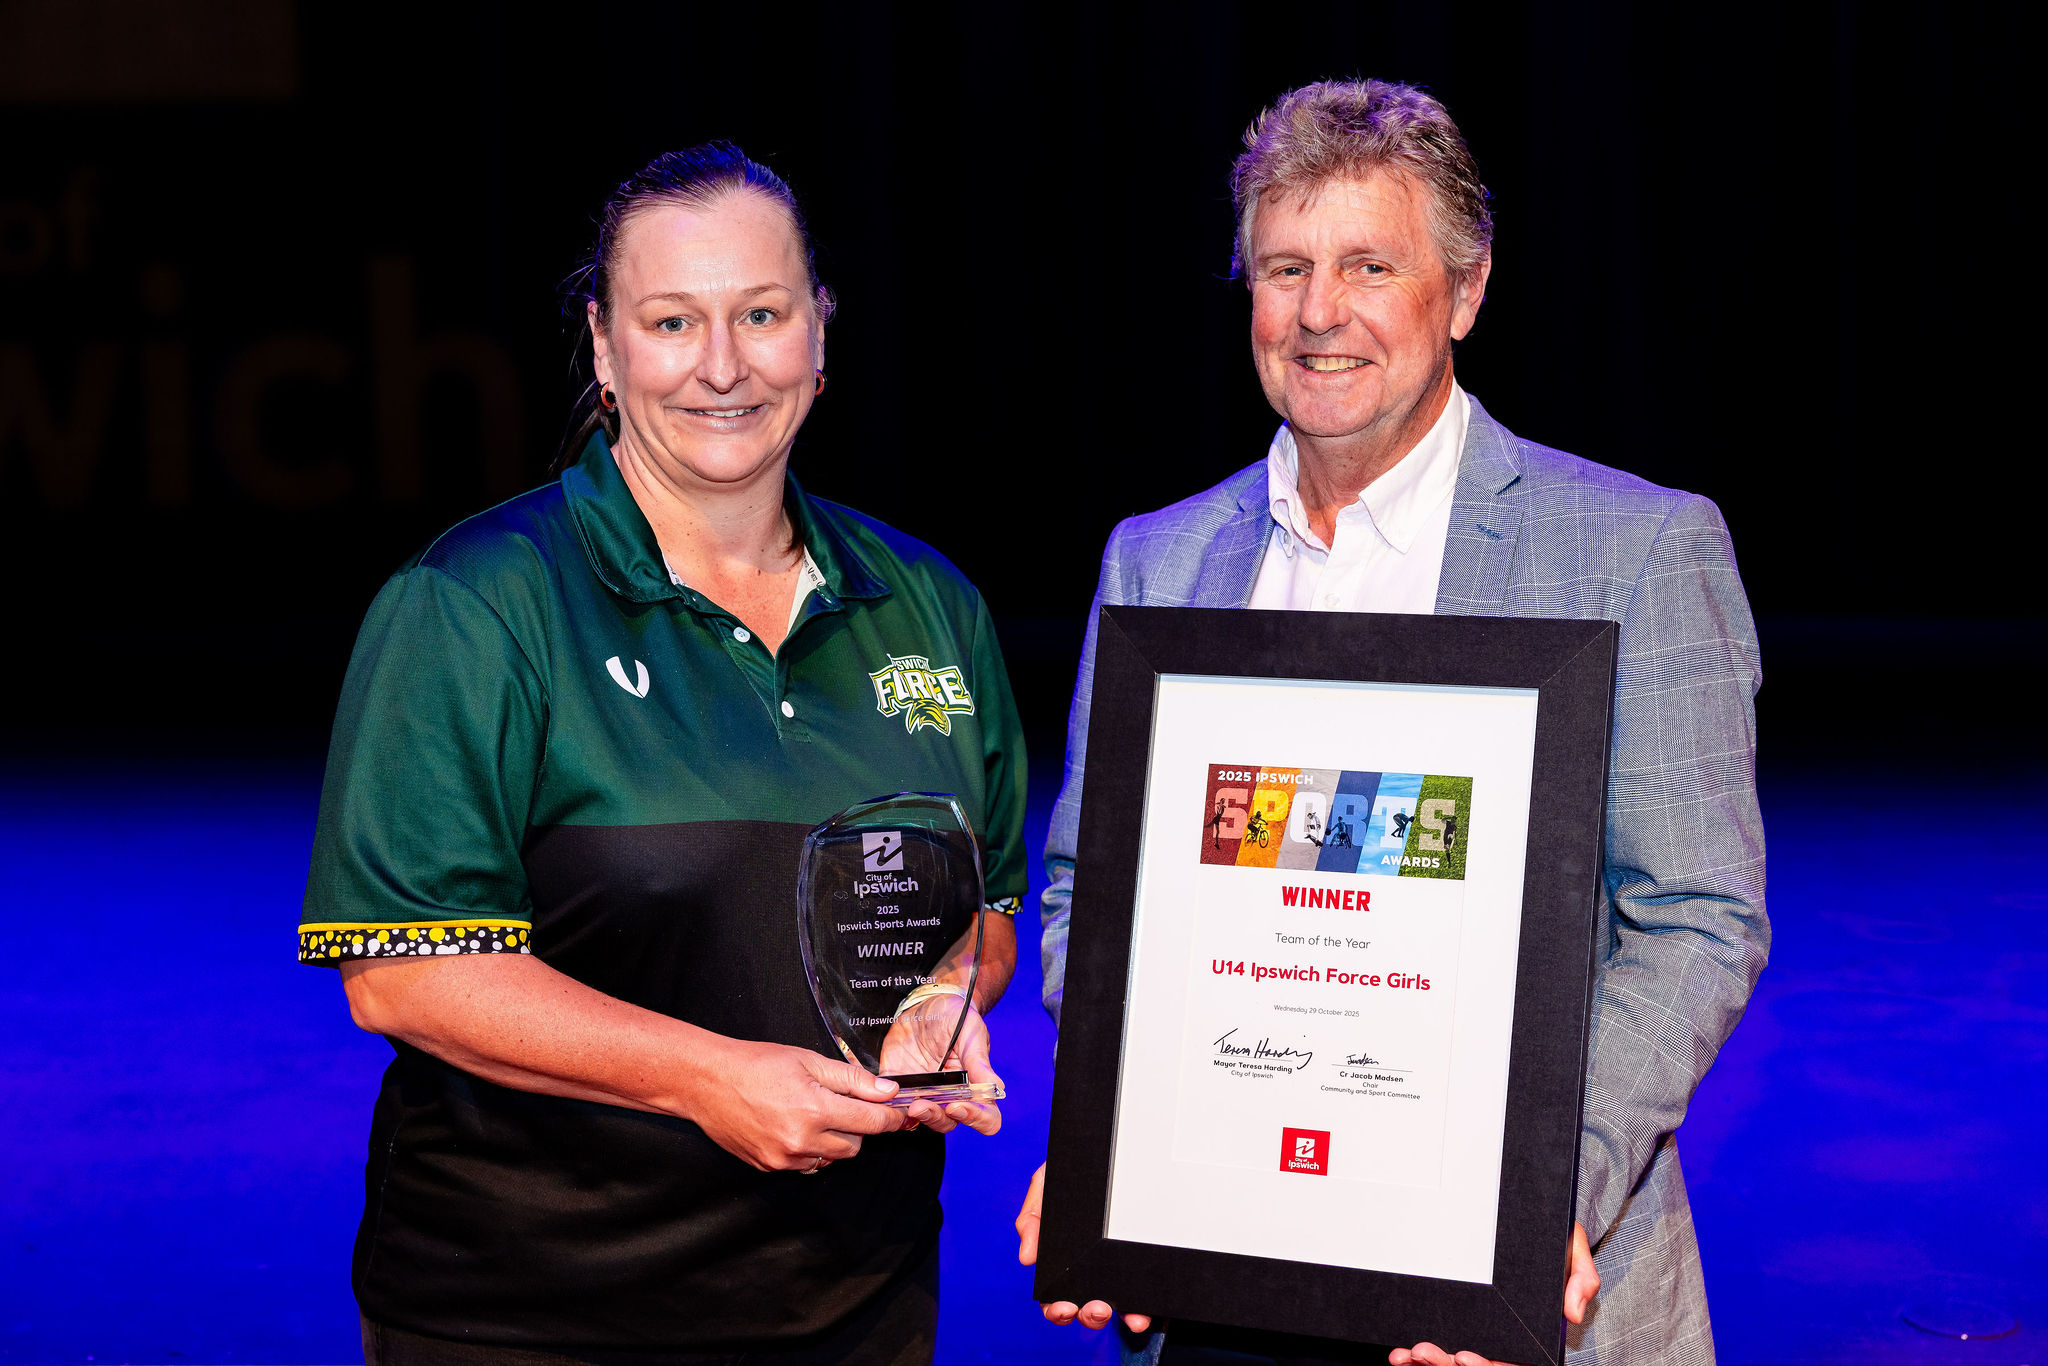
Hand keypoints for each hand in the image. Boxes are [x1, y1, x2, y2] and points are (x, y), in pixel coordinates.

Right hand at [690, 1039, 904, 1171]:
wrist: (708, 1082)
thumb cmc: (758, 1064)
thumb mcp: (809, 1061)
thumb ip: (852, 1080)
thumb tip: (888, 1092)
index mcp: (815, 1110)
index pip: (871, 1123)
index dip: (890, 1118)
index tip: (899, 1114)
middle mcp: (801, 1141)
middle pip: (855, 1146)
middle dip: (858, 1127)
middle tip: (843, 1105)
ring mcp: (784, 1159)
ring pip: (831, 1158)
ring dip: (834, 1140)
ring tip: (814, 1114)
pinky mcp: (770, 1167)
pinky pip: (806, 1164)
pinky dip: (810, 1149)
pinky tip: (794, 1126)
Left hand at [883, 998, 1004, 1136]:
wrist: (927, 1002)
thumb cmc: (956, 1016)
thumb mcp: (970, 1032)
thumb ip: (979, 1061)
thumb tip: (996, 1087)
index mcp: (974, 1085)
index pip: (985, 1117)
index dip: (975, 1118)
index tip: (958, 1105)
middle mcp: (951, 1095)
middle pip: (949, 1122)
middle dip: (936, 1117)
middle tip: (921, 1105)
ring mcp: (925, 1093)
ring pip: (922, 1120)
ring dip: (915, 1117)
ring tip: (907, 1102)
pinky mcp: (900, 1086)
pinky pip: (894, 1106)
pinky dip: (890, 1109)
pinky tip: (886, 1099)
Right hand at [1016, 1162, 1152, 1333]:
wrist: (1104, 1147)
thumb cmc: (1071, 1170)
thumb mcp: (1046, 1184)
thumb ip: (1032, 1217)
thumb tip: (1027, 1257)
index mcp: (1062, 1258)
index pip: (1055, 1295)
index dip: (1056, 1309)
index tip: (1062, 1307)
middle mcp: (1089, 1269)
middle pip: (1083, 1308)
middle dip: (1087, 1316)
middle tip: (1095, 1308)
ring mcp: (1115, 1269)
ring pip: (1112, 1307)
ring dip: (1109, 1316)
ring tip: (1112, 1308)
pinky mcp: (1139, 1264)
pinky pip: (1140, 1295)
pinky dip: (1138, 1310)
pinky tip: (1139, 1314)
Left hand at [1388, 1222, 1598, 1365]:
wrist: (1532, 1219)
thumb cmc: (1554, 1238)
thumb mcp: (1573, 1250)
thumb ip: (1581, 1280)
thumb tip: (1571, 1313)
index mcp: (1532, 1334)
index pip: (1512, 1362)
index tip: (1464, 1355)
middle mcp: (1506, 1338)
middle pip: (1478, 1365)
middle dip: (1446, 1364)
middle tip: (1423, 1350)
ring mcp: (1480, 1330)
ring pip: (1454, 1361)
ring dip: (1429, 1362)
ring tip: (1408, 1353)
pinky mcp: (1458, 1319)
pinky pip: (1439, 1344)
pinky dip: (1416, 1356)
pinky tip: (1399, 1354)